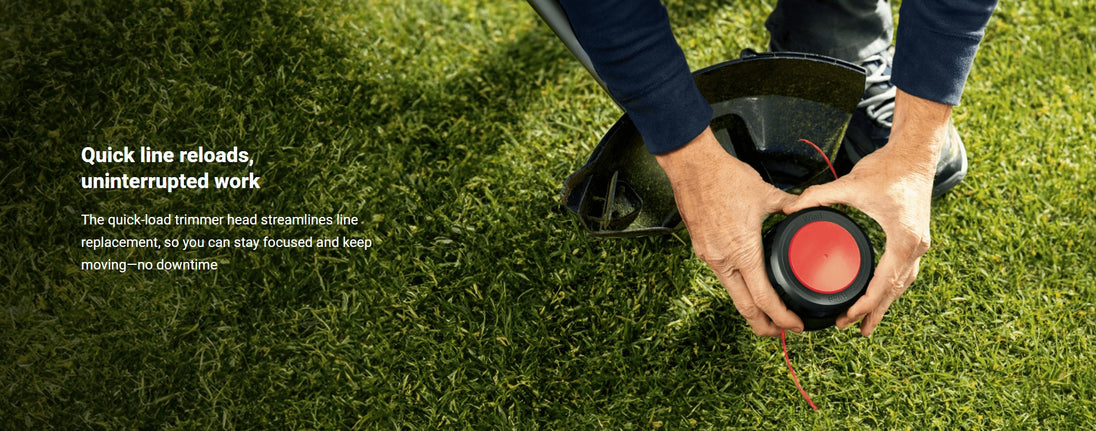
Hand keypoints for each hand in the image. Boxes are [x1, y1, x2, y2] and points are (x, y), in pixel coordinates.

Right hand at [656, 127, 802, 336]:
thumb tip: (805, 209)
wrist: (692, 166)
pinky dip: (736, 284)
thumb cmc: (724, 177)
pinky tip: (745, 279)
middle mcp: (722, 260)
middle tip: (781, 333)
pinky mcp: (700, 247)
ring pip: (731, 292)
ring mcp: (708, 256)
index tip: (795, 325)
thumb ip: (790, 206)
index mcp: (742, 251)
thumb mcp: (766, 193)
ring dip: (749, 306)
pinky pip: (721, 274)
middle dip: (764, 326)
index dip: (781, 318)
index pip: (764, 298)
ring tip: (765, 310)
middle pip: (744, 308)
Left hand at [784, 89, 951, 335]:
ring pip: (902, 283)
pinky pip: (905, 271)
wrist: (916, 152)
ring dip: (885, 303)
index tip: (848, 317)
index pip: (883, 283)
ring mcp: (919, 242)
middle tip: (852, 330)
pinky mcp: (917, 236)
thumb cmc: (888, 167)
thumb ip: (818, 196)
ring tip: (867, 322)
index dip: (865, 304)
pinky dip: (892, 286)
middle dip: (874, 312)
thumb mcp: (851, 184)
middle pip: (894, 290)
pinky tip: (881, 294)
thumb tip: (789, 207)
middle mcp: (916, 246)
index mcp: (902, 239)